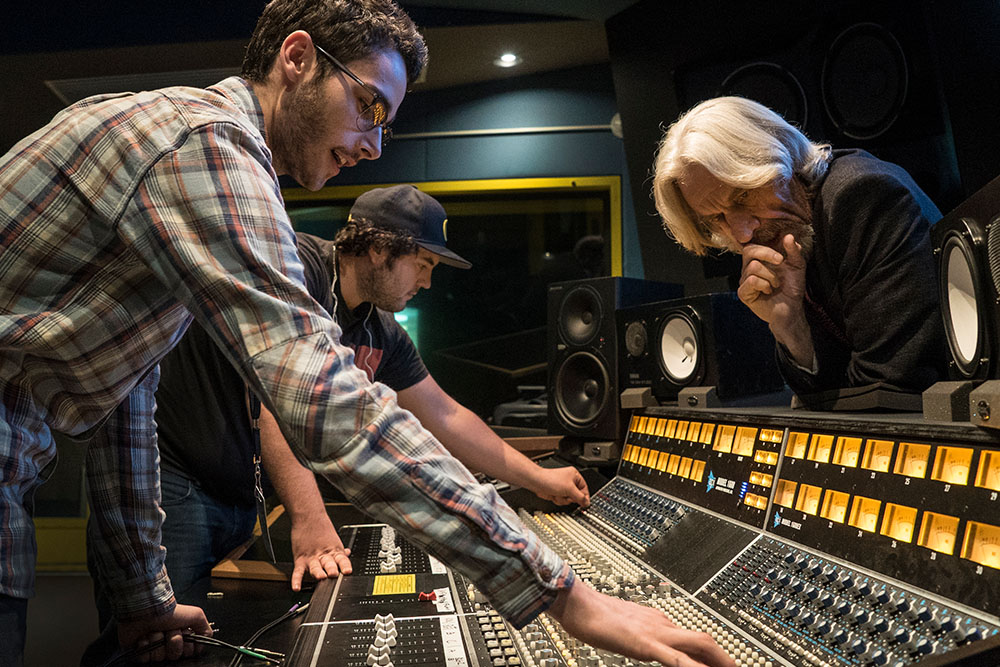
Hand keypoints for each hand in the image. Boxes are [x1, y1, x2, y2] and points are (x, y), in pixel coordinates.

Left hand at [117, 604, 211, 662]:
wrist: (145, 610)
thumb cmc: (168, 611)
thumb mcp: (196, 614)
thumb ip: (205, 628)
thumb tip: (206, 642)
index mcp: (182, 636)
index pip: (188, 652)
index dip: (186, 644)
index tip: (184, 633)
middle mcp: (169, 643)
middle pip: (174, 655)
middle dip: (172, 642)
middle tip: (169, 631)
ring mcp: (155, 648)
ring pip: (160, 657)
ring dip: (158, 642)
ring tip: (156, 631)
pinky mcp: (141, 652)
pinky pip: (146, 659)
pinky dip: (145, 647)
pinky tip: (146, 637)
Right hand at [290, 513, 351, 590]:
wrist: (307, 516)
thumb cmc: (321, 528)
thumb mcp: (333, 539)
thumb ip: (339, 550)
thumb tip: (347, 553)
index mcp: (334, 551)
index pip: (342, 560)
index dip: (345, 565)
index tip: (348, 571)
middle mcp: (323, 555)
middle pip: (329, 564)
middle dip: (331, 569)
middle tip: (333, 574)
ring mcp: (311, 557)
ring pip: (315, 567)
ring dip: (318, 572)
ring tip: (320, 577)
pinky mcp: (300, 559)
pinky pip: (298, 571)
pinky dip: (297, 580)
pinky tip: (297, 587)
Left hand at [531, 466, 589, 507]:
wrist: (537, 482)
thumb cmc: (550, 479)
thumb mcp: (569, 489)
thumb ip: (580, 497)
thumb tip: (587, 502)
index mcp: (575, 475)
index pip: (584, 488)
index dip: (584, 497)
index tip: (584, 503)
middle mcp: (570, 481)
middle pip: (577, 496)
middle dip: (570, 497)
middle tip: (566, 494)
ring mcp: (563, 488)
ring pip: (569, 500)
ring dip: (563, 499)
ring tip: (558, 493)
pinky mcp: (557, 493)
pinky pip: (562, 501)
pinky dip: (558, 500)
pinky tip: (554, 495)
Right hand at [547, 583, 735, 666]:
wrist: (578, 604)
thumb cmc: (594, 614)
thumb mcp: (625, 627)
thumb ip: (642, 635)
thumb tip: (650, 644)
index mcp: (658, 620)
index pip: (692, 637)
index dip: (712, 653)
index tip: (722, 664)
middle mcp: (662, 623)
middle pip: (704, 638)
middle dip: (725, 658)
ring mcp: (656, 631)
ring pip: (700, 644)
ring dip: (719, 661)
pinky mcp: (645, 643)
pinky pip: (676, 659)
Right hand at [738, 234, 812, 366]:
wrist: (792, 310)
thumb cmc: (792, 288)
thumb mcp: (797, 266)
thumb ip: (793, 251)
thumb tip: (789, 236)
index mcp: (759, 261)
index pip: (752, 246)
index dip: (765, 248)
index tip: (781, 257)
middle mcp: (748, 269)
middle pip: (748, 251)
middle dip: (767, 254)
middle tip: (780, 262)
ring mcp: (744, 281)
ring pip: (753, 267)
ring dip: (771, 275)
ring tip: (776, 284)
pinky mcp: (743, 293)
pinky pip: (751, 281)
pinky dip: (764, 285)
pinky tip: (769, 291)